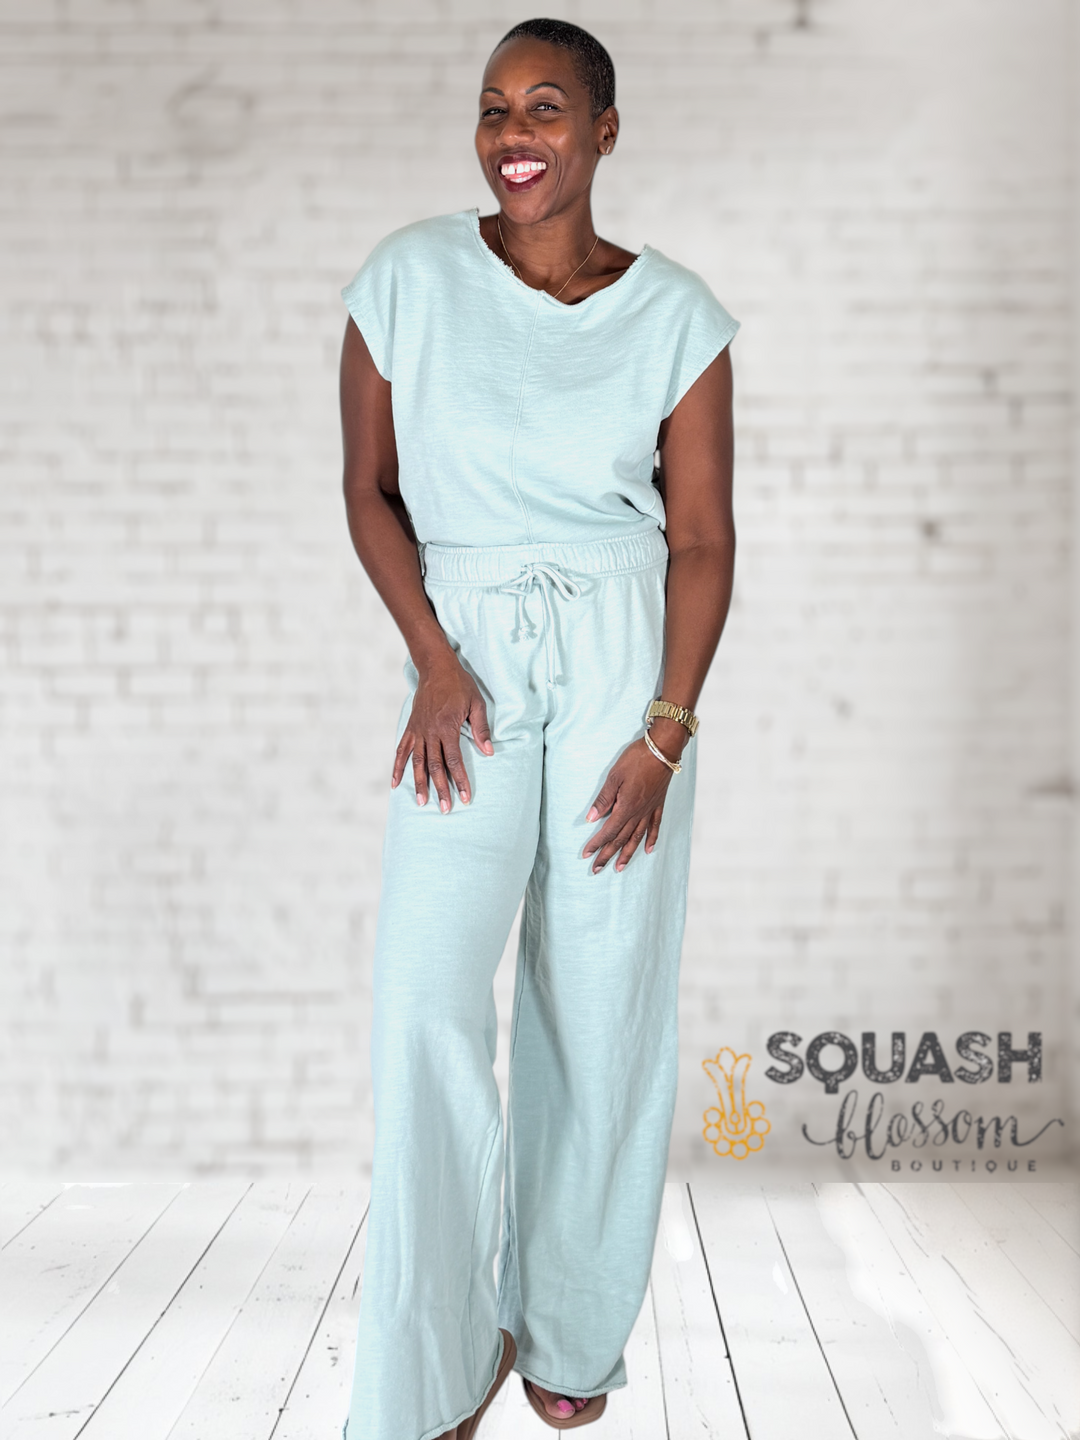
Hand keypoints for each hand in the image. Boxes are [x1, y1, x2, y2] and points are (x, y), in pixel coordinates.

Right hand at [391, 652, 492, 810]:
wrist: (436, 668)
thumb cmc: (459, 685)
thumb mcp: (476, 703)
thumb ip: (481, 729)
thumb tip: (488, 752)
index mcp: (447, 727)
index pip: (454, 760)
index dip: (460, 780)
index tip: (464, 797)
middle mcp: (430, 732)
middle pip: (435, 766)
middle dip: (441, 788)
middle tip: (446, 808)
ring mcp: (418, 731)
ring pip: (417, 762)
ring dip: (419, 783)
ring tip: (422, 802)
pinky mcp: (410, 728)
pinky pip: (402, 751)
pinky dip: (397, 767)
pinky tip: (395, 783)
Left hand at [582, 727, 682, 873]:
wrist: (662, 750)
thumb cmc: (636, 759)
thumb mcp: (614, 776)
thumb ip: (603, 799)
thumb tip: (591, 819)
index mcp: (626, 807)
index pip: (608, 831)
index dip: (596, 844)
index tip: (586, 855)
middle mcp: (638, 813)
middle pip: (621, 839)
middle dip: (607, 855)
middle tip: (597, 869)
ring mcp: (650, 810)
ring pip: (637, 838)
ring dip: (627, 854)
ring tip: (619, 867)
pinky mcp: (658, 805)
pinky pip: (655, 827)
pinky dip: (651, 840)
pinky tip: (648, 850)